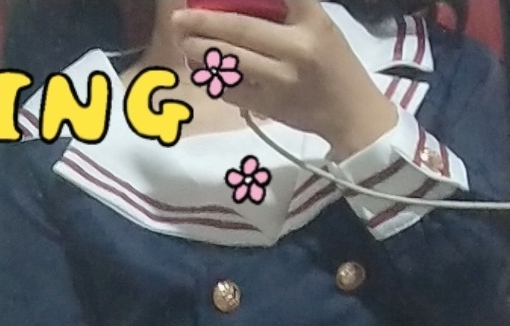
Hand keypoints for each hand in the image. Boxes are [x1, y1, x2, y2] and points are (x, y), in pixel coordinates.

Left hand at [170, 0, 397, 157]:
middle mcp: (296, 47)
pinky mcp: (269, 106)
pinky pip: (231, 90)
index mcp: (311, 20)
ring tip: (183, 43)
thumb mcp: (317, 25)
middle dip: (204, 23)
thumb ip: (284, 12)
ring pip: (231, 61)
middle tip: (178, 20)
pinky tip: (198, 69)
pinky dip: (211, 78)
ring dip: (201, 52)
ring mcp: (280, 79)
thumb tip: (238, 8)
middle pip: (240, 30)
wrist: (349, 111)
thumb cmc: (331, 62)